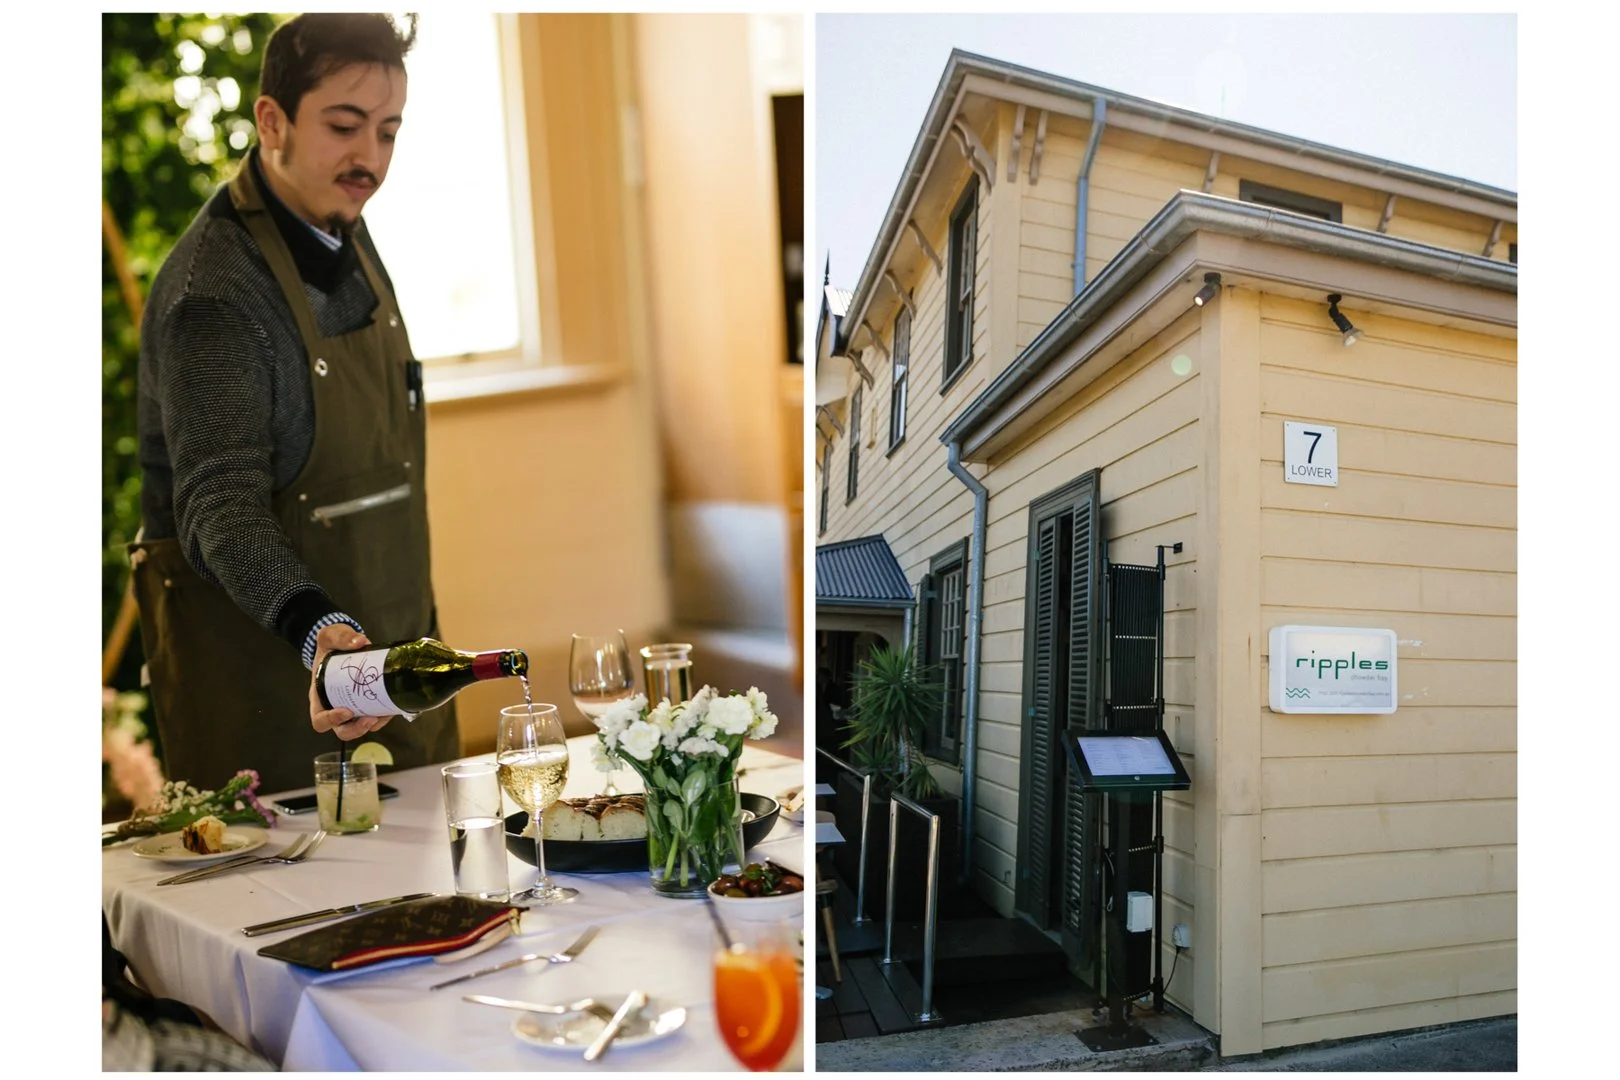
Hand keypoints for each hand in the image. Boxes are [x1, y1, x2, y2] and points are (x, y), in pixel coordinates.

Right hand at [308, 624, 394, 739]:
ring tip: (385, 714)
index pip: (320, 720)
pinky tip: (392, 707)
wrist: (342, 643)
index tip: (347, 711)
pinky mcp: (365, 704)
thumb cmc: (330, 645)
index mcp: (320, 696)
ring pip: (359, 727)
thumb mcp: (330, 635)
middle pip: (342, 730)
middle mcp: (334, 707)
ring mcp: (350, 708)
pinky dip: (383, 717)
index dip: (331, 721)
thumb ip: (342, 636)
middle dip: (357, 729)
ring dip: (373, 725)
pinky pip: (373, 718)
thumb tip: (360, 642)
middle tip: (371, 719)